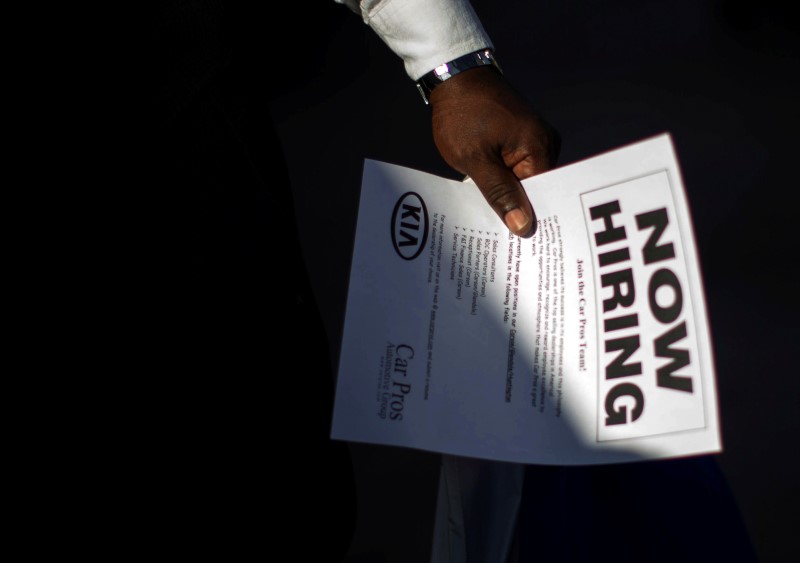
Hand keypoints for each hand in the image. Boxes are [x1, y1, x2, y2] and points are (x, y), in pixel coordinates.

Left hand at [429, 66, 559, 236]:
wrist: (454, 77)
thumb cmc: (462, 113)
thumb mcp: (475, 158)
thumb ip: (499, 192)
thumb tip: (523, 225)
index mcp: (540, 149)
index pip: (544, 197)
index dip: (529, 221)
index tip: (518, 248)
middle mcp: (544, 145)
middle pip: (536, 192)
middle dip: (518, 213)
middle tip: (502, 244)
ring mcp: (533, 142)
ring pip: (523, 183)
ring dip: (507, 199)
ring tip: (493, 227)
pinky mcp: (519, 140)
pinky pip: (515, 170)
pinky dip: (502, 184)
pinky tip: (489, 201)